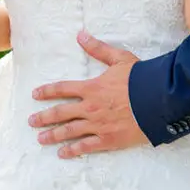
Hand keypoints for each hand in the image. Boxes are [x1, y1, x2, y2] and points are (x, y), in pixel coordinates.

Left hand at [28, 32, 148, 157]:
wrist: (158, 101)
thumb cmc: (141, 79)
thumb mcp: (120, 59)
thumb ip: (98, 49)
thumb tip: (80, 35)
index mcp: (91, 87)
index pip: (62, 89)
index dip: (47, 91)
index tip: (35, 94)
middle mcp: (90, 107)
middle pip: (60, 113)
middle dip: (44, 117)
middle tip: (31, 122)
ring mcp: (97, 125)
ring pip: (69, 131)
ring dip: (53, 135)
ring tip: (41, 139)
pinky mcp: (108, 140)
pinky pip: (85, 147)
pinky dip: (72, 150)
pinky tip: (62, 154)